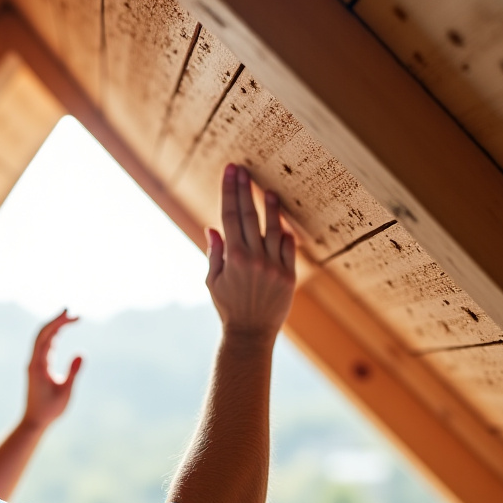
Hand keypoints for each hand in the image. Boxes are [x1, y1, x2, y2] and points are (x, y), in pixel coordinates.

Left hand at [23, 310, 82, 428]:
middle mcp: (34, 361)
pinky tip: (63, 332)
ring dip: (56, 327)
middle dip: (57, 320)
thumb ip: (73, 372)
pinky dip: (54, 337)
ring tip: (73, 318)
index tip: (70, 314)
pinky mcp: (39, 367)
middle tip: (73, 312)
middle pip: (43, 334)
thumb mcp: (65, 392)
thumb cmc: (50, 409)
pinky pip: (46, 346)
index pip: (46, 337)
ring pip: (44, 339)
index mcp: (37, 364)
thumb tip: (81, 353)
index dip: (57, 323)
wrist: (34, 421)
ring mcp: (36, 363)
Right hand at [205, 164, 295, 337]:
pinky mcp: (289, 275)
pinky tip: (282, 220)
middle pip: (249, 215)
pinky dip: (285, 232)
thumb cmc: (228, 306)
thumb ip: (215, 252)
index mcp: (233, 257)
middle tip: (243, 169)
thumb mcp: (213, 281)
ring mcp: (274, 266)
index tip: (231, 171)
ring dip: (270, 206)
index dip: (230, 191)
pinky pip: (289, 247)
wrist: (251, 333)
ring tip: (267, 189)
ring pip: (274, 228)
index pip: (229, 215)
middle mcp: (254, 258)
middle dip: (245, 189)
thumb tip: (212, 227)